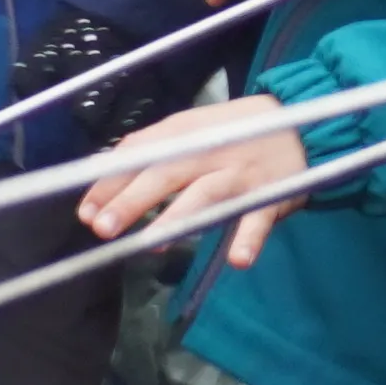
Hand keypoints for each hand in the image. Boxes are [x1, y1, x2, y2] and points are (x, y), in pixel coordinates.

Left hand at [77, 89, 317, 267]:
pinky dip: (249, 239)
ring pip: (205, 196)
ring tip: (151, 245)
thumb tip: (98, 169)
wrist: (301, 124)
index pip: (138, 155)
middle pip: (164, 175)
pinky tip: (237, 260)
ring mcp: (240, 174)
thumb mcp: (189, 130)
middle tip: (102, 228)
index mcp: (182, 134)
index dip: (109, 184)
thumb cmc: (231, 133)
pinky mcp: (271, 195)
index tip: (84, 212)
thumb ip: (148, 150)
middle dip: (131, 201)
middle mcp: (207, 152)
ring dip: (177, 219)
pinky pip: (258, 219)